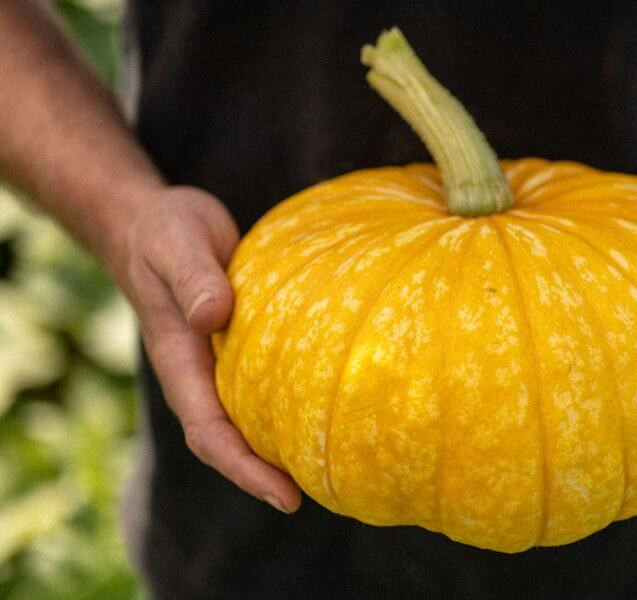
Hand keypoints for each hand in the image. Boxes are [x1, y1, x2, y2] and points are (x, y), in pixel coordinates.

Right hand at [114, 185, 300, 512]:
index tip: (284, 495)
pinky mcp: (243, 343)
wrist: (155, 220)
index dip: (244, 468)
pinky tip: (327, 407)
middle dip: (268, 474)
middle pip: (232, 439)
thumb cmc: (163, 230)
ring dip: (281, 445)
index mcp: (179, 360)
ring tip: (333, 466)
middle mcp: (200, 371)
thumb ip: (192, 278)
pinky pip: (266, 384)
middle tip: (325, 491)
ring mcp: (220, 360)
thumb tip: (213, 317)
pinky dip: (290, 404)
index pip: (209, 432)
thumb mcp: (175, 243)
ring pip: (250, 416)